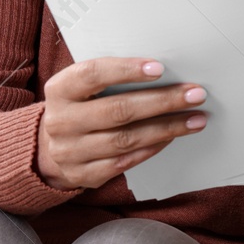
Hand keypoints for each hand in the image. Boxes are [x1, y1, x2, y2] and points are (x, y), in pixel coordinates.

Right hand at [36, 58, 208, 190]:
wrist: (48, 149)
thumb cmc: (79, 107)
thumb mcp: (82, 88)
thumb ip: (111, 78)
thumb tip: (162, 71)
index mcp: (60, 90)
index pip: (92, 74)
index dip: (126, 70)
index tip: (160, 67)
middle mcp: (61, 122)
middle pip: (118, 110)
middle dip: (162, 101)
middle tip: (195, 94)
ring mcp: (70, 152)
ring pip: (126, 139)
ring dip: (166, 128)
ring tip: (196, 119)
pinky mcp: (84, 175)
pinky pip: (125, 162)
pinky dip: (153, 148)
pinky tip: (173, 137)